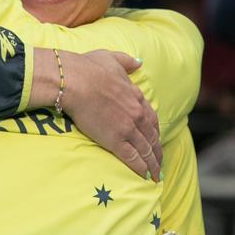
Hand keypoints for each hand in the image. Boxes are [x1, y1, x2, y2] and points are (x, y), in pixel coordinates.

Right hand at [62, 50, 161, 180]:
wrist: (75, 80)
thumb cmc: (88, 67)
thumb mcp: (111, 58)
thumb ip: (126, 61)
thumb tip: (138, 62)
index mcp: (136, 95)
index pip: (151, 117)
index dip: (155, 131)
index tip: (156, 139)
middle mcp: (136, 113)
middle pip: (152, 137)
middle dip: (157, 152)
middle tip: (159, 162)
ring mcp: (128, 128)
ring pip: (145, 150)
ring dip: (152, 164)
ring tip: (155, 175)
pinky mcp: (116, 140)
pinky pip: (133, 158)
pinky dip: (141, 168)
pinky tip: (145, 176)